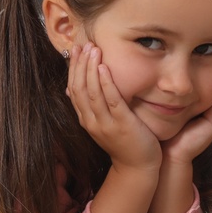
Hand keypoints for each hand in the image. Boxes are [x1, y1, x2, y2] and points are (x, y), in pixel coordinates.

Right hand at [65, 43, 160, 172]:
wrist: (137, 167)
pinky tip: (103, 68)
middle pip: (79, 88)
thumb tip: (75, 89)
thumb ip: (91, 108)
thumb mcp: (103, 124)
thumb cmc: (124, 142)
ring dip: (90, 69)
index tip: (75, 50)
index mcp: (86, 120)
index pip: (73, 90)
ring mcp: (105, 124)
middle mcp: (91, 121)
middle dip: (80, 64)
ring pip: (92, 92)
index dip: (73, 69)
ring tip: (93, 49)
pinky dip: (105, 83)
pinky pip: (111, 100)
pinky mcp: (122, 124)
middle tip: (84, 45)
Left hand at [160, 39, 211, 164]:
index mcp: (190, 102)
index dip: (203, 57)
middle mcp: (203, 106)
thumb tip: (138, 64)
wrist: (163, 156)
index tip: (205, 37)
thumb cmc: (155, 131)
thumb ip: (151, 87)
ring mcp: (211, 113)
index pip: (199, 74)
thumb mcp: (152, 102)